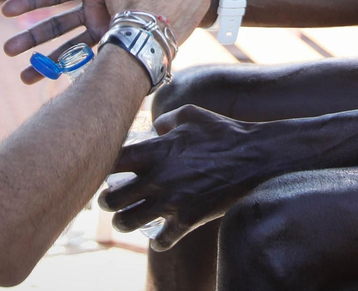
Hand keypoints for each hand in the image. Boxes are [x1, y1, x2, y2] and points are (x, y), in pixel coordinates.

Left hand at [99, 104, 266, 248]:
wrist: (255, 157)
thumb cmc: (223, 132)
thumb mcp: (192, 115)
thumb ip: (167, 120)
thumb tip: (155, 128)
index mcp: (155, 151)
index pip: (111, 161)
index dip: (102, 166)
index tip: (106, 170)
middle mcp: (158, 178)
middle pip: (111, 198)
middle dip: (106, 201)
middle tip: (110, 200)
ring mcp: (172, 202)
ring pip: (127, 222)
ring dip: (123, 223)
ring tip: (126, 219)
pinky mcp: (187, 220)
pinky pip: (161, 240)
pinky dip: (158, 241)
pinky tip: (159, 237)